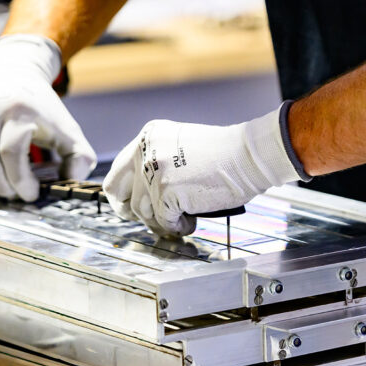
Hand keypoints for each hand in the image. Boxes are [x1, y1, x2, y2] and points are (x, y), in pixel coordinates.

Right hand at [0, 35, 95, 199]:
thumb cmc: (41, 107)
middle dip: (3, 186)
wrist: (11, 73)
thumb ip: (79, 156)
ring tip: (5, 185)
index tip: (32, 193)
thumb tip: (72, 181)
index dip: (21, 180)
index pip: (11, 153)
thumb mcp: (68, 128)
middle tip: (16, 195)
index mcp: (19, 110)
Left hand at [103, 106, 302, 236]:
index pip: (117, 172)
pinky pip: (164, 222)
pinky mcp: (166, 191)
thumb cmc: (225, 156)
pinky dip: (179, 227)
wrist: (248, 156)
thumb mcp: (180, 149)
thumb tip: (145, 197)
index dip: (122, 194)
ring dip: (162, 222)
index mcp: (147, 138)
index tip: (129, 206)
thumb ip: (159, 165)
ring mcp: (153, 171)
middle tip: (147, 222)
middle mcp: (145, 151)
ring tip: (183, 220)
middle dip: (129, 212)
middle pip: (119, 193)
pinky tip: (191, 221)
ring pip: (143, 212)